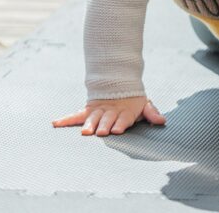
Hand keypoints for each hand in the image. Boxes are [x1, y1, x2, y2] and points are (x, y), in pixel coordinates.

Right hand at [52, 96, 166, 135]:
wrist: (119, 85)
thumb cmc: (133, 101)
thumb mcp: (144, 104)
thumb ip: (152, 113)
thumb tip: (162, 121)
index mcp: (125, 111)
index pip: (123, 118)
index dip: (120, 123)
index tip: (117, 130)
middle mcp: (110, 111)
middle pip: (107, 119)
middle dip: (105, 125)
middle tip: (102, 132)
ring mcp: (99, 110)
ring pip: (93, 118)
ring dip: (89, 124)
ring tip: (85, 132)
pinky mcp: (89, 110)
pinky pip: (76, 115)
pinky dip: (66, 119)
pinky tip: (55, 123)